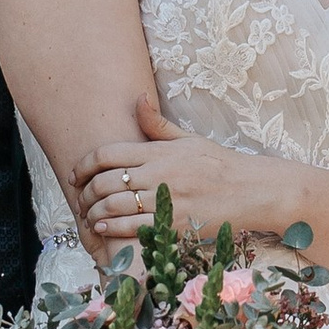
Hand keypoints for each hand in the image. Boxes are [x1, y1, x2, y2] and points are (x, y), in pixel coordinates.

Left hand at [76, 93, 275, 257]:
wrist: (252, 190)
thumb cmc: (219, 164)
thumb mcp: (188, 139)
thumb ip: (158, 125)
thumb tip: (137, 99)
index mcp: (159, 151)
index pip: (108, 154)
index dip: (84, 165)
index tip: (76, 174)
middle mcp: (159, 173)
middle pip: (105, 181)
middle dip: (85, 192)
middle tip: (80, 200)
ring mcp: (166, 199)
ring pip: (114, 206)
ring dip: (94, 213)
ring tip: (89, 216)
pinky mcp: (174, 223)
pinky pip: (133, 228)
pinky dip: (112, 229)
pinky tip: (103, 229)